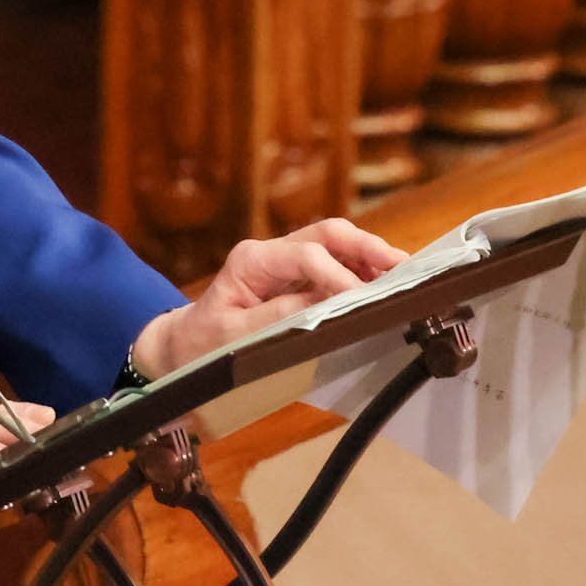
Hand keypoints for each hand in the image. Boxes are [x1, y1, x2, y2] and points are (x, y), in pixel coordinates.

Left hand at [130, 217, 410, 378]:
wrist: (183, 350)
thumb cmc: (202, 346)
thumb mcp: (233, 339)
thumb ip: (279, 319)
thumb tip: (324, 305)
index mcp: (251, 262)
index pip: (305, 255)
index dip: (339, 274)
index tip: (365, 297)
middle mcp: (269, 253)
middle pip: (327, 235)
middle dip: (367, 247)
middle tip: (402, 267)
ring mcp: (283, 262)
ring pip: (335, 243)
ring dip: (369, 255)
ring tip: (402, 274)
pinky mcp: (294, 276)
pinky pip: (333, 262)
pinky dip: (361, 268)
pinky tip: (382, 283)